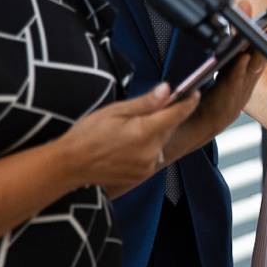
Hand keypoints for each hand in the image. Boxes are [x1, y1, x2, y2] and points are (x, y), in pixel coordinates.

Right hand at [62, 84, 199, 194]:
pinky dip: (148, 146)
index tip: (194, 92)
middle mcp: (150, 152)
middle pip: (169, 128)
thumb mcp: (115, 110)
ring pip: (161, 142)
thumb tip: (167, 90)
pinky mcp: (141, 176)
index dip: (188, 102)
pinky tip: (129, 142)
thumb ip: (145, 103)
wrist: (71, 165)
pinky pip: (153, 156)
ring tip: (131, 128)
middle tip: (149, 107)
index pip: (176, 114)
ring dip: (155, 132)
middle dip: (165, 115)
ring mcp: (147, 167)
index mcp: (144, 132)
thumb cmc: (88, 135)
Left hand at [191, 0, 266, 137]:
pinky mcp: (228, 92)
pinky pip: (235, 79)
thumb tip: (245, 1)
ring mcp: (243, 81)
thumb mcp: (234, 54)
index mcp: (256, 57)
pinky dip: (240, 69)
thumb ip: (240, 29)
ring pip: (257, 61)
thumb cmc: (225, 84)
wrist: (211, 117)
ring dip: (266, 46)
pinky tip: (243, 58)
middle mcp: (253, 68)